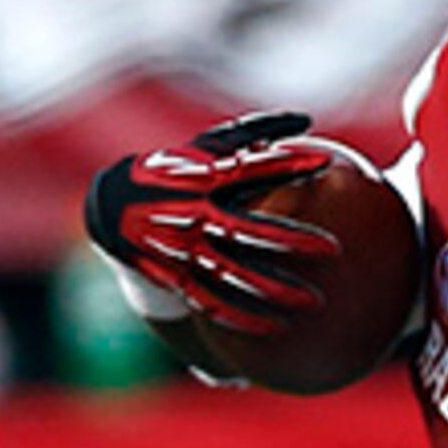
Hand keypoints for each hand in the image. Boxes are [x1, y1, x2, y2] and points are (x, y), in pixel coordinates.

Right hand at [83, 110, 349, 337]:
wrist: (113, 207)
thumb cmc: (176, 170)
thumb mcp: (206, 145)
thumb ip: (255, 131)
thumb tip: (307, 118)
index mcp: (204, 179)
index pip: (250, 169)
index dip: (287, 163)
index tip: (326, 161)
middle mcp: (195, 215)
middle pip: (247, 231)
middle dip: (290, 241)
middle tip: (334, 251)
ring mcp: (185, 249)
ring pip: (234, 274)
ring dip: (273, 289)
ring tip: (314, 302)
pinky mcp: (176, 277)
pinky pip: (212, 302)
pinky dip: (244, 317)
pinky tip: (277, 329)